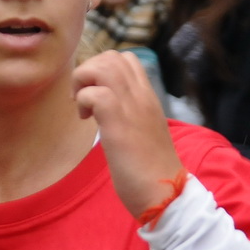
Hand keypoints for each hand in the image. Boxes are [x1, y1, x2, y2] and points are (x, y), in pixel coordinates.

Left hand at [74, 49, 184, 219]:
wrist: (165, 193)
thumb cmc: (151, 171)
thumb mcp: (143, 132)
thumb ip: (130, 116)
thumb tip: (107, 111)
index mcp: (149, 98)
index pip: (127, 59)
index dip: (103, 69)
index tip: (95, 93)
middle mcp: (142, 96)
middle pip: (112, 56)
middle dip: (89, 71)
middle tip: (84, 99)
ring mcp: (132, 107)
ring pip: (103, 66)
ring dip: (84, 82)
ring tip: (84, 108)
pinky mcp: (119, 123)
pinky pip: (95, 93)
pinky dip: (83, 101)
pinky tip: (86, 120)